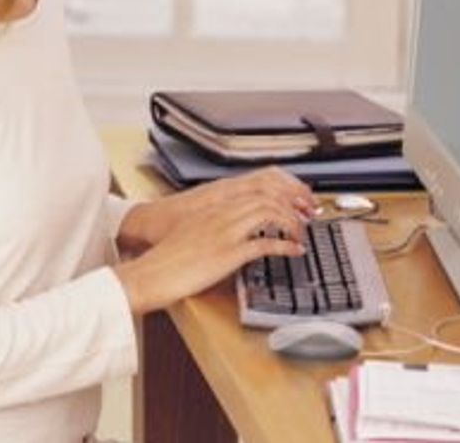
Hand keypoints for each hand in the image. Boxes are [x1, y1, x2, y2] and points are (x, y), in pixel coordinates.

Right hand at [112, 180, 312, 314]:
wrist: (151, 273)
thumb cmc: (169, 258)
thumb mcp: (195, 232)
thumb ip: (216, 226)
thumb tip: (238, 233)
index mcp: (214, 206)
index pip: (256, 186)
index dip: (282, 191)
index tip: (297, 200)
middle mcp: (222, 213)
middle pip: (267, 195)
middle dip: (293, 202)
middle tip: (308, 214)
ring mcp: (226, 232)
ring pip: (269, 212)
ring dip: (292, 222)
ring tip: (302, 232)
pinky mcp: (228, 254)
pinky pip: (265, 243)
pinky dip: (285, 246)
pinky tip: (294, 251)